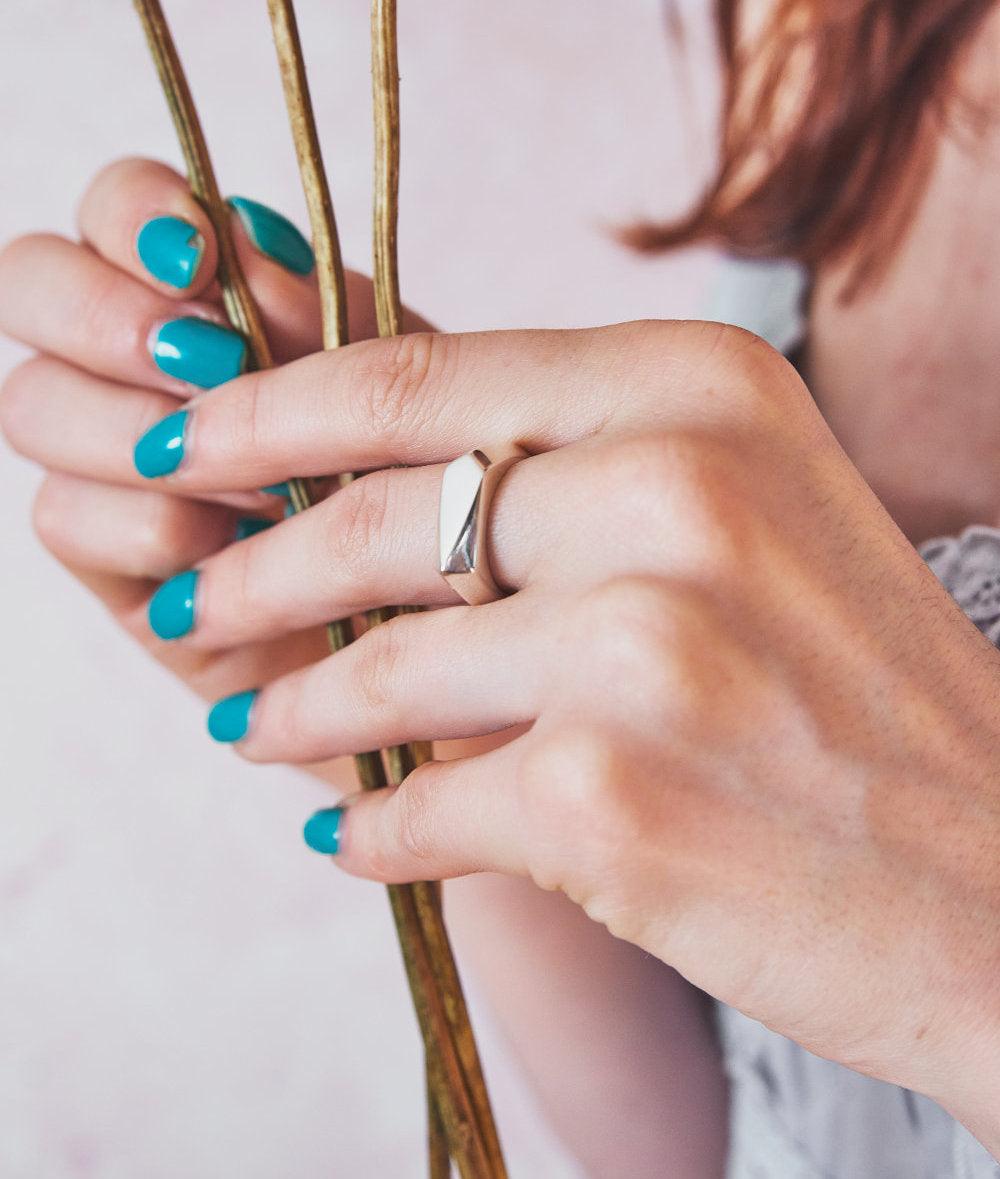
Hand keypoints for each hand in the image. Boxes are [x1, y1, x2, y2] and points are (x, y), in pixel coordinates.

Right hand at [0, 158, 426, 785]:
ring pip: (34, 404)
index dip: (134, 212)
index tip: (199, 255)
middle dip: (104, 315)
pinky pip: (64, 515)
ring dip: (137, 430)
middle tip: (204, 358)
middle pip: (28, 286)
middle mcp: (137, 366)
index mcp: (205, 296)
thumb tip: (244, 244)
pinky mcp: (114, 562)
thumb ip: (320, 312)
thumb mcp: (397, 388)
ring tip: (255, 480)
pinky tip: (223, 545)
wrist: (439, 629)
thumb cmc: (424, 492)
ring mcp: (111, 463)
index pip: (114, 211)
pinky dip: (147, 522)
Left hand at [120, 311, 999, 1140]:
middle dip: (255, 565)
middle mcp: (676, 490)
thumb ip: (565, 474)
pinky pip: (422, 799)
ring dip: (296, 706)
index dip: (270, 415)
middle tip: (193, 599)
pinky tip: (353, 829)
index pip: (417, 375)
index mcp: (699, 388)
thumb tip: (354, 485)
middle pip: (378, 513)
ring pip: (382, 663)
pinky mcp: (609, 797)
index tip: (189, 449)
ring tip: (254, 724)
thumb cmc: (850, 691)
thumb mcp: (740, 514)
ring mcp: (644, 645)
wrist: (993, 874)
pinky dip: (371, 822)